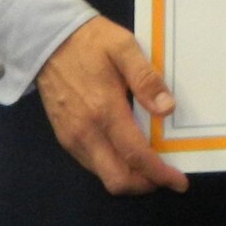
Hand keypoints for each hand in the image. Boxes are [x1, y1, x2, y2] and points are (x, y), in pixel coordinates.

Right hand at [36, 16, 188, 194]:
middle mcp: (85, 133)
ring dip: (129, 177)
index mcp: (104, 111)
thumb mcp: (123, 48)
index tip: (180, 182)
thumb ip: (146, 79)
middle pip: (116, 178)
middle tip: (166, 176)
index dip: (159, 173)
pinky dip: (112, 167)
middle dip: (144, 184)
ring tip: (151, 166)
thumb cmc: (90, 42)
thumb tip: (168, 109)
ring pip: (102, 175)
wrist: (46, 40)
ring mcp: (71, 138)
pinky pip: (91, 164)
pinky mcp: (63, 137)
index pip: (136, 155)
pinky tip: (127, 153)